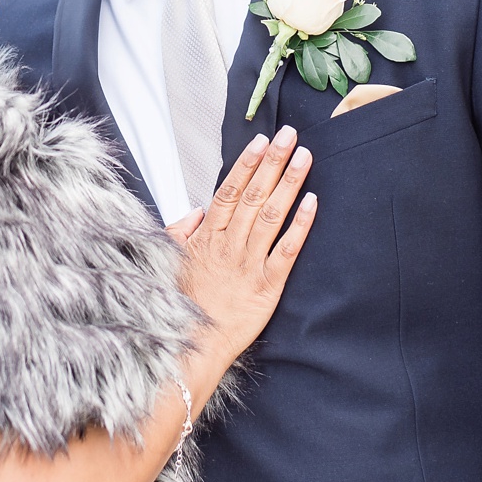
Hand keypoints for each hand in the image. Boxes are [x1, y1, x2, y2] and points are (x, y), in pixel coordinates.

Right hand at [171, 127, 316, 367]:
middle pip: (254, 195)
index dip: (247, 163)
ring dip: (289, 184)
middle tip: (291, 135)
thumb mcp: (169, 262)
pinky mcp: (268, 286)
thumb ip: (180, 232)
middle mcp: (230, 244)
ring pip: (272, 215)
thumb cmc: (183, 304)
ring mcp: (249, 263)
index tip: (262, 140)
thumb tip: (197, 210)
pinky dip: (300, 226)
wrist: (193, 346)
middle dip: (273, 162)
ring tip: (305, 157)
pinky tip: (313, 203)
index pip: (229, 190)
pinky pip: (287, 251)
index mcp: (207, 236)